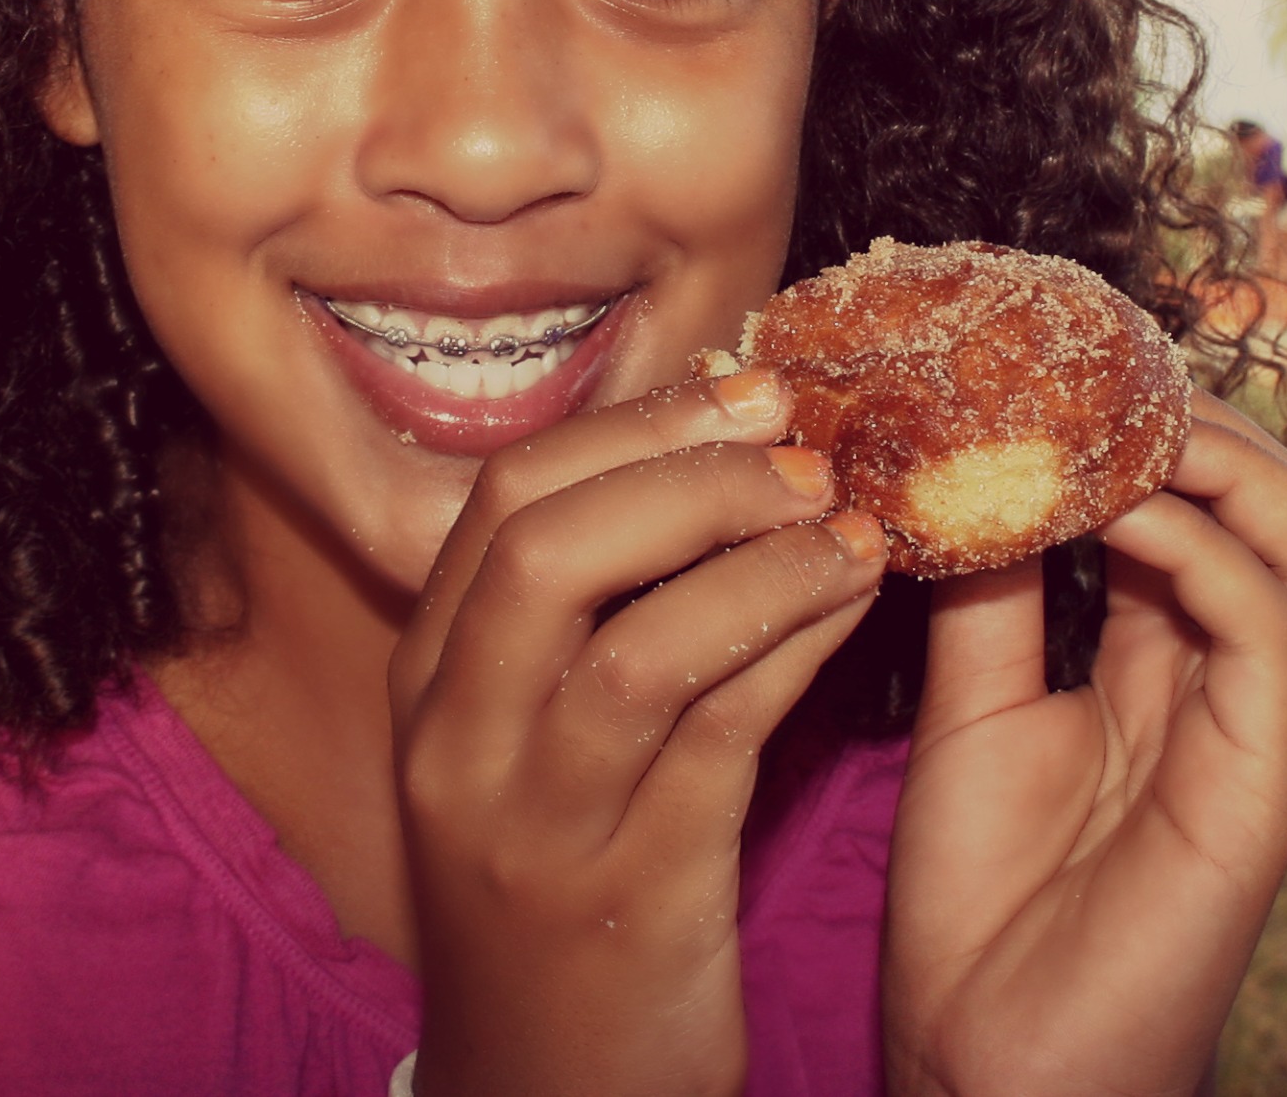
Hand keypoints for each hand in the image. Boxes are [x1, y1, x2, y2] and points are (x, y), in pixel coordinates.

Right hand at [392, 373, 890, 1096]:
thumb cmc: (564, 894)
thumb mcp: (531, 749)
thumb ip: (588, 617)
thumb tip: (712, 451)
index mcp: (430, 687)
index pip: (501, 500)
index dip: (633, 424)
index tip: (742, 390)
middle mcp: (461, 748)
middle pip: (549, 548)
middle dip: (686, 468)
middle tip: (798, 438)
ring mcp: (538, 829)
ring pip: (640, 645)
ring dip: (761, 557)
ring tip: (850, 516)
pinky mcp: (634, 897)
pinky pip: (722, 736)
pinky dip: (796, 644)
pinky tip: (857, 601)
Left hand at [882, 392, 1286, 1096]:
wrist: (986, 1066)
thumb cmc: (982, 908)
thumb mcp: (972, 708)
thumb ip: (990, 592)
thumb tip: (969, 461)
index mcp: (1175, 672)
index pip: (1213, 511)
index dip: (1159, 430)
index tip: (1066, 364)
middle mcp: (1238, 693)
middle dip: (1214, 426)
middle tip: (1107, 372)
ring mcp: (1263, 738)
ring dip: (1234, 466)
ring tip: (1129, 420)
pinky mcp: (1264, 788)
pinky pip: (1271, 627)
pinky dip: (1202, 548)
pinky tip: (1112, 514)